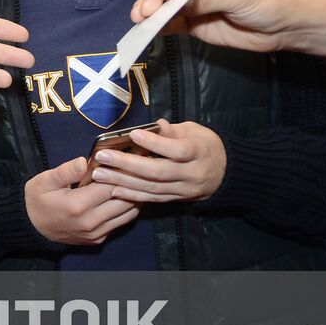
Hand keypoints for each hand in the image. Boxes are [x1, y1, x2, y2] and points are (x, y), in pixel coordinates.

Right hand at [24, 157, 138, 244]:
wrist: (31, 228)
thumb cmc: (37, 200)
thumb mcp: (44, 181)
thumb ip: (66, 171)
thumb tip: (84, 161)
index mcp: (77, 205)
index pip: (111, 187)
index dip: (120, 173)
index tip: (123, 162)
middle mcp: (90, 222)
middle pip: (125, 201)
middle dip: (131, 184)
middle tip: (134, 170)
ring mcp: (96, 233)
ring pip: (128, 214)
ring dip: (133, 197)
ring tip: (133, 182)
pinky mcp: (98, 239)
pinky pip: (121, 223)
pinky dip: (126, 209)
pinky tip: (124, 197)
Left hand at [90, 119, 226, 202]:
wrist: (225, 173)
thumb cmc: (205, 145)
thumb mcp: (195, 131)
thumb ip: (174, 131)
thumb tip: (157, 125)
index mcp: (199, 152)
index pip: (176, 149)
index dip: (155, 143)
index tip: (132, 133)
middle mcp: (192, 173)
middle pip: (158, 171)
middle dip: (128, 164)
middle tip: (103, 157)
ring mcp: (184, 189)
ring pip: (152, 187)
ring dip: (123, 181)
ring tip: (100, 174)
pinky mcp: (177, 199)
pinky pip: (153, 199)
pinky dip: (133, 196)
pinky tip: (114, 190)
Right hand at [130, 0, 294, 52]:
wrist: (282, 27)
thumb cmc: (265, 0)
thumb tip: (176, 6)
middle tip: (146, 12)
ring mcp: (191, 2)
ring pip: (162, 2)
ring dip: (149, 10)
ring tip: (139, 20)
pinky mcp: (190, 22)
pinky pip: (169, 22)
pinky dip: (158, 26)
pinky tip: (148, 30)